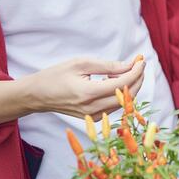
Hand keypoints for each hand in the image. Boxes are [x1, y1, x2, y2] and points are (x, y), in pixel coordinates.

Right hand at [22, 57, 145, 119]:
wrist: (37, 95)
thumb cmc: (56, 75)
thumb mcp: (81, 64)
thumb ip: (108, 65)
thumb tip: (131, 65)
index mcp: (88, 93)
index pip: (123, 83)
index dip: (136, 71)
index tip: (142, 60)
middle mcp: (93, 108)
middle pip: (127, 95)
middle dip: (137, 78)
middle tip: (138, 64)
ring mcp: (93, 116)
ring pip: (123, 102)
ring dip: (129, 86)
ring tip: (123, 70)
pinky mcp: (94, 118)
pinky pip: (115, 106)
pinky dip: (120, 94)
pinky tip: (114, 81)